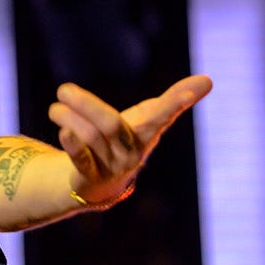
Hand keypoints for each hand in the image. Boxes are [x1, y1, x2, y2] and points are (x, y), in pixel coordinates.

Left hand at [48, 74, 212, 204]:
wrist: (100, 184)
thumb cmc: (126, 142)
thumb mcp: (148, 120)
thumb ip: (172, 100)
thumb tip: (209, 79)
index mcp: (147, 133)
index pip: (163, 115)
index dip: (177, 101)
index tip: (197, 87)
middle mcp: (131, 152)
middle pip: (110, 125)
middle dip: (86, 105)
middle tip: (63, 89)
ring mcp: (111, 167)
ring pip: (90, 139)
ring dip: (69, 119)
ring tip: (54, 107)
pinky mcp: (89, 178)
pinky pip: (82, 161)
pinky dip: (72, 145)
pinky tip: (63, 130)